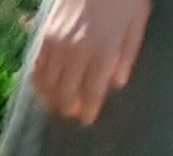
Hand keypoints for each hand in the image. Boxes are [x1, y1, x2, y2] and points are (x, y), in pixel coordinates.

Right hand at [30, 0, 148, 122]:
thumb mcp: (136, 21)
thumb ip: (128, 54)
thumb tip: (117, 83)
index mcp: (103, 51)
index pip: (91, 93)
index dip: (88, 110)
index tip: (88, 118)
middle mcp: (77, 53)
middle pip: (65, 94)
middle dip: (68, 108)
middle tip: (73, 111)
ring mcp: (57, 45)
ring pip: (47, 86)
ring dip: (52, 99)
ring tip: (59, 102)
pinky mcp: (45, 37)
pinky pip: (36, 70)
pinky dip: (39, 84)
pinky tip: (46, 87)